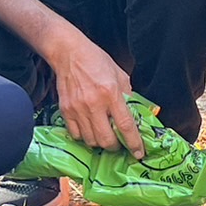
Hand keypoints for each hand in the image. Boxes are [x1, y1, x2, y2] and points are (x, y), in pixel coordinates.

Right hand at [47, 30, 142, 158]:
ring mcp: (78, 109)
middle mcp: (94, 103)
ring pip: (91, 140)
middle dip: (115, 146)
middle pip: (106, 139)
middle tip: (119, 143)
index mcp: (111, 93)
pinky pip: (76, 134)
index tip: (139, 152)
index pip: (125, 125)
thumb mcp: (119, 74)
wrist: (69, 53)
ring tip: (103, 135)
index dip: (134, 143)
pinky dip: (85, 136)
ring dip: (100, 142)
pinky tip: (89, 129)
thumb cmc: (95, 60)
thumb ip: (128, 95)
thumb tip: (134, 113)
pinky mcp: (66, 110)